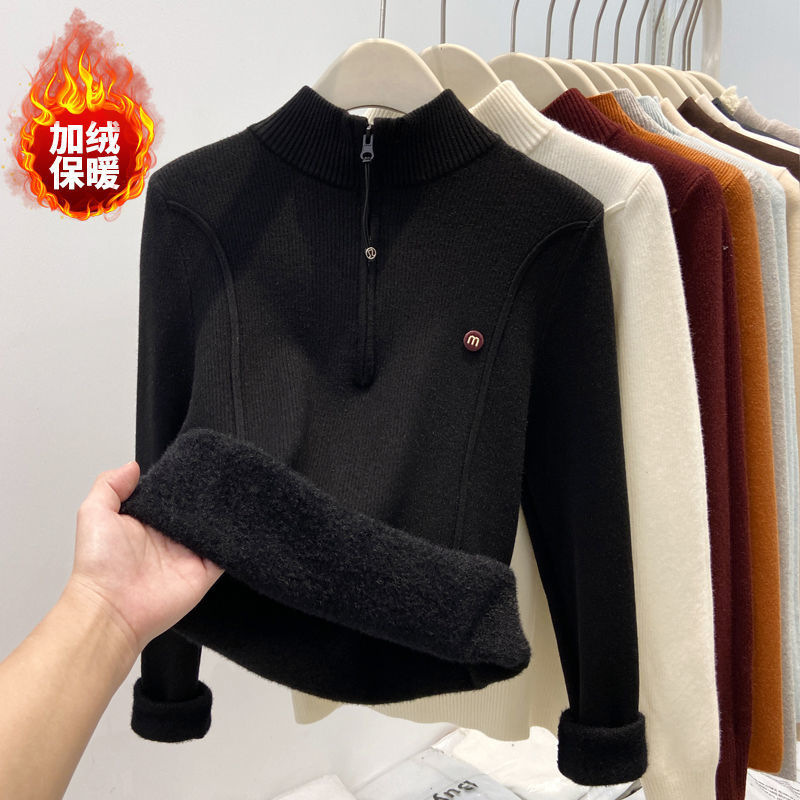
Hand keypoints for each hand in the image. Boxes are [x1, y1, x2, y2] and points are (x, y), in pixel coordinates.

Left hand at [68, 460, 223, 659]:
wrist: (111, 608)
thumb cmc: (98, 567)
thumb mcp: (94, 513)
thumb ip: (109, 485)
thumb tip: (132, 466)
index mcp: (146, 522)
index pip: (171, 496)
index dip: (181, 481)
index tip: (194, 465)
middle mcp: (169, 537)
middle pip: (196, 510)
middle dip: (206, 496)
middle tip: (218, 477)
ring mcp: (188, 554)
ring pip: (214, 528)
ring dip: (222, 517)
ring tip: (233, 495)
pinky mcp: (204, 571)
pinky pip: (227, 553)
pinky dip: (234, 542)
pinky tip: (238, 525)